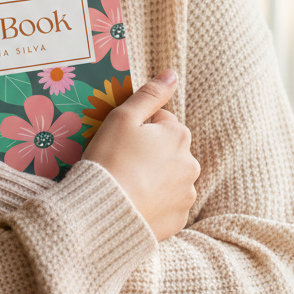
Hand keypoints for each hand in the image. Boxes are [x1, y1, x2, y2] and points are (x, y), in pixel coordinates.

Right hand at [83, 70, 199, 240]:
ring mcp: (186, 194)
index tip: (121, 142)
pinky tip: (134, 203)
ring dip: (154, 179)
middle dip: (150, 154)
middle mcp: (191, 164)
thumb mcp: (123, 118)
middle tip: (122, 163)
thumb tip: (172, 74)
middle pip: (169, 150)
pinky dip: (154, 203)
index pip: (162, 121)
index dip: (138, 129)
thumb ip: (150, 94)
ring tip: (127, 186)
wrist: (102, 213)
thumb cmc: (110, 159)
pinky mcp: (178, 220)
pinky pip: (167, 205)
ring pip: (170, 178)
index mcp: (179, 135)